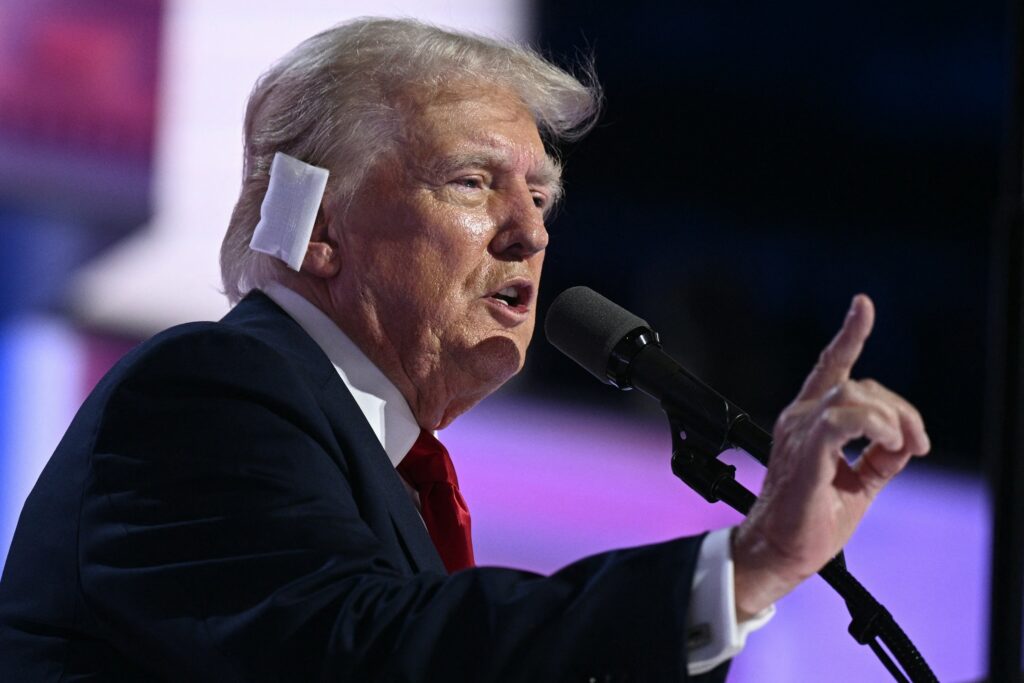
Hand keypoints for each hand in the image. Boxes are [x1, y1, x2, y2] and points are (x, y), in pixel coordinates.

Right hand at [731, 294, 929, 618]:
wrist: (782, 551)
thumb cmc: (811, 520)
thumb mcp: (859, 482)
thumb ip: (879, 457)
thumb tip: (906, 442)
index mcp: (809, 422)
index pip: (830, 368)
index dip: (848, 335)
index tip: (862, 306)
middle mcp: (800, 419)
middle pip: (860, 384)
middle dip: (900, 410)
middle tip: (915, 445)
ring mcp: (800, 432)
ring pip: (854, 394)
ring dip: (891, 418)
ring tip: (901, 448)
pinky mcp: (805, 452)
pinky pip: (843, 419)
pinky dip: (875, 426)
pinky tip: (889, 446)